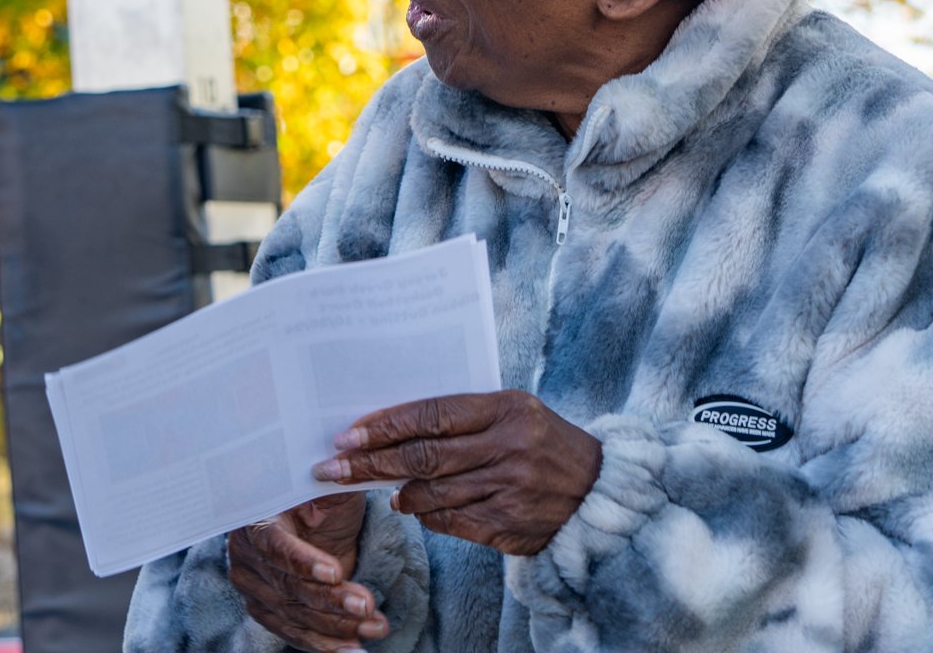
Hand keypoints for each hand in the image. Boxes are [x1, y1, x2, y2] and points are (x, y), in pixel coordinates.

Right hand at [227, 493, 387, 650]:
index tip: (335, 572)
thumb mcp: (329, 485)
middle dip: (331, 600)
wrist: (315, 520)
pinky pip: (292, 632)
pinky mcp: (265, 609)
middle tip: (367, 606)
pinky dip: (323, 644)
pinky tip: (352, 650)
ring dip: (336, 626)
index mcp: (255, 517)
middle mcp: (245, 553)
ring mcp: (252, 585)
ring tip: (375, 627)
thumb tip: (345, 464)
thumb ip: (336, 479)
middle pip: (287, 586)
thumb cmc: (322, 498)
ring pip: (293, 614)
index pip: (275, 545)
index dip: (303, 561)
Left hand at [310, 391, 600, 556]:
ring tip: (381, 489)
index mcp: (506, 408)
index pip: (431, 414)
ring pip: (432, 494)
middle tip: (332, 469)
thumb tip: (394, 429)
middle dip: (370, 464)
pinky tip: (415, 507)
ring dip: (398, 493)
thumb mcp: (513, 413)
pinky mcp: (510, 524)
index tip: (346, 436)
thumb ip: (462, 418)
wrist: (600, 492)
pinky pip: (451, 523)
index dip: (384, 425)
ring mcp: (510, 488)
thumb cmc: (543, 443)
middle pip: (423, 456)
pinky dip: (427, 516)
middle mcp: (508, 446)